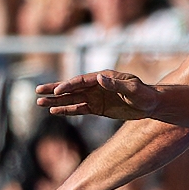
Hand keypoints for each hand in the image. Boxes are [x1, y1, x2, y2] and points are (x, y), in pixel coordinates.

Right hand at [37, 70, 159, 121]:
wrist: (151, 104)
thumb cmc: (145, 95)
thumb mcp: (133, 89)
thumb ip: (116, 85)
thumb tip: (99, 77)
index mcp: (103, 77)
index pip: (81, 81)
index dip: (68, 85)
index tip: (56, 91)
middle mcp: (96, 86)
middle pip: (71, 88)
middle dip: (54, 90)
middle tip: (37, 91)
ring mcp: (95, 97)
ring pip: (72, 99)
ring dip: (56, 101)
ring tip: (40, 103)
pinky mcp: (97, 108)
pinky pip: (79, 109)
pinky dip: (67, 110)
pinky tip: (55, 112)